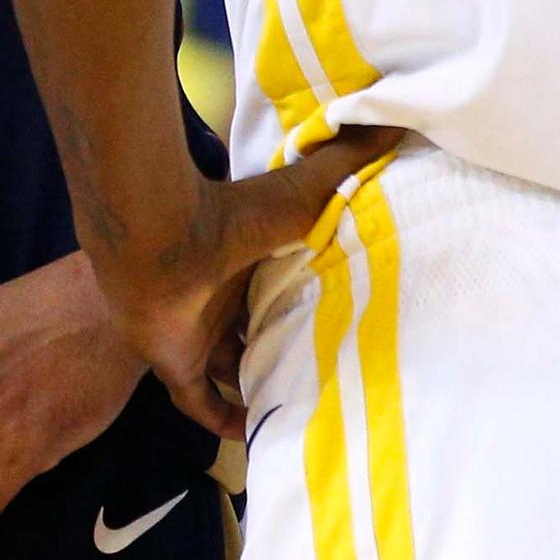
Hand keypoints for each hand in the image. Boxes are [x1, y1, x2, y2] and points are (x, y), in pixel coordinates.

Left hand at [103, 126, 411, 438]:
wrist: (161, 241)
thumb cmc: (233, 215)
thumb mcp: (306, 189)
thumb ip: (348, 159)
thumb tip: (398, 122)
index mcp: (253, 263)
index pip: (284, 291)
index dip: (310, 307)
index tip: (349, 325)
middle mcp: (225, 299)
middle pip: (260, 333)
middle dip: (287, 352)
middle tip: (332, 379)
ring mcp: (198, 333)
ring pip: (233, 371)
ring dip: (259, 389)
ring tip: (303, 413)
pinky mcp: (176, 363)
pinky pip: (200, 404)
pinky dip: (224, 421)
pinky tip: (257, 437)